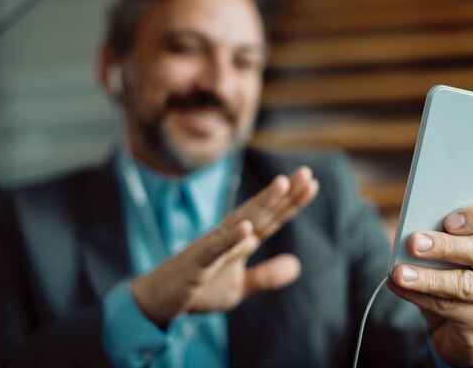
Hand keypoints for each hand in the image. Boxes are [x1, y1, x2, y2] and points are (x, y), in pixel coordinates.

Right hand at [131, 167, 318, 323]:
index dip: (292, 202)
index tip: (312, 183)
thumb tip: (297, 265)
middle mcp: (230, 236)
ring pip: (241, 220)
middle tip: (306, 172)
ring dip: (261, 202)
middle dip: (284, 193)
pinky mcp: (196, 261)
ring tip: (282, 184)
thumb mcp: (240, 287)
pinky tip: (245, 227)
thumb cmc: (199, 287)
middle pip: (262, 212)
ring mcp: (213, 246)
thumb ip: (266, 276)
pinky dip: (230, 238)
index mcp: (242, 242)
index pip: (272, 218)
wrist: (160, 300)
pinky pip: (214, 248)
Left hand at [387, 203, 472, 366]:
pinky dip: (420, 297)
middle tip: (414, 243)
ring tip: (401, 273)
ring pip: (466, 284)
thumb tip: (413, 237)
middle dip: (444, 246)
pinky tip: (401, 288)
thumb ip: (439, 240)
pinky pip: (451, 307)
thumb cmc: (453, 276)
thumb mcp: (449, 255)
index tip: (448, 221)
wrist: (462, 326)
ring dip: (428, 278)